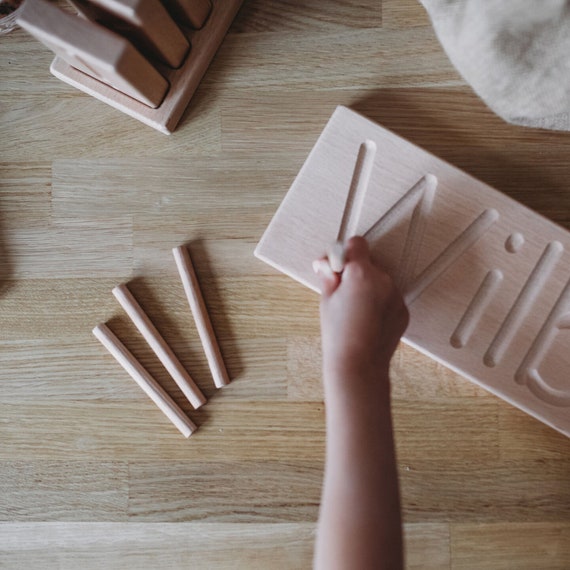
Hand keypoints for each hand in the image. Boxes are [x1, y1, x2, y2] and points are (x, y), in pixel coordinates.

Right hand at [314, 236, 408, 395]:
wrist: (358, 364)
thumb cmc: (338, 334)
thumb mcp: (326, 300)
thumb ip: (328, 275)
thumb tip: (324, 264)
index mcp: (361, 273)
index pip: (357, 244)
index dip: (345, 253)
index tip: (338, 266)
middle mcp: (382, 279)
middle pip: (369, 262)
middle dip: (357, 271)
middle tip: (342, 292)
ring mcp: (395, 295)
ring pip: (380, 280)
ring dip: (369, 286)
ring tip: (355, 310)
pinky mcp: (402, 309)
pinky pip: (390, 296)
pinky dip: (380, 302)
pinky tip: (368, 320)